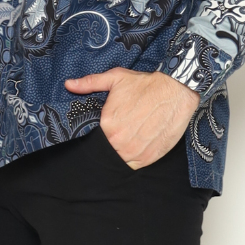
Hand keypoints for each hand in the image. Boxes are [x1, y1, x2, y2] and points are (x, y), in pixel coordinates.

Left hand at [65, 67, 199, 168]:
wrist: (175, 91)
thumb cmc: (145, 84)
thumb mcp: (115, 78)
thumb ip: (89, 83)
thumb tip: (68, 84)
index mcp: (108, 124)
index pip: (96, 137)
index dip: (102, 132)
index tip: (109, 126)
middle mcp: (119, 142)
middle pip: (108, 150)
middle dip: (111, 142)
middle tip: (121, 130)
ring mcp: (135, 152)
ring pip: (120, 160)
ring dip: (122, 152)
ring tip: (130, 138)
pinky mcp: (150, 158)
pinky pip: (135, 165)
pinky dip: (134, 158)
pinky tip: (138, 145)